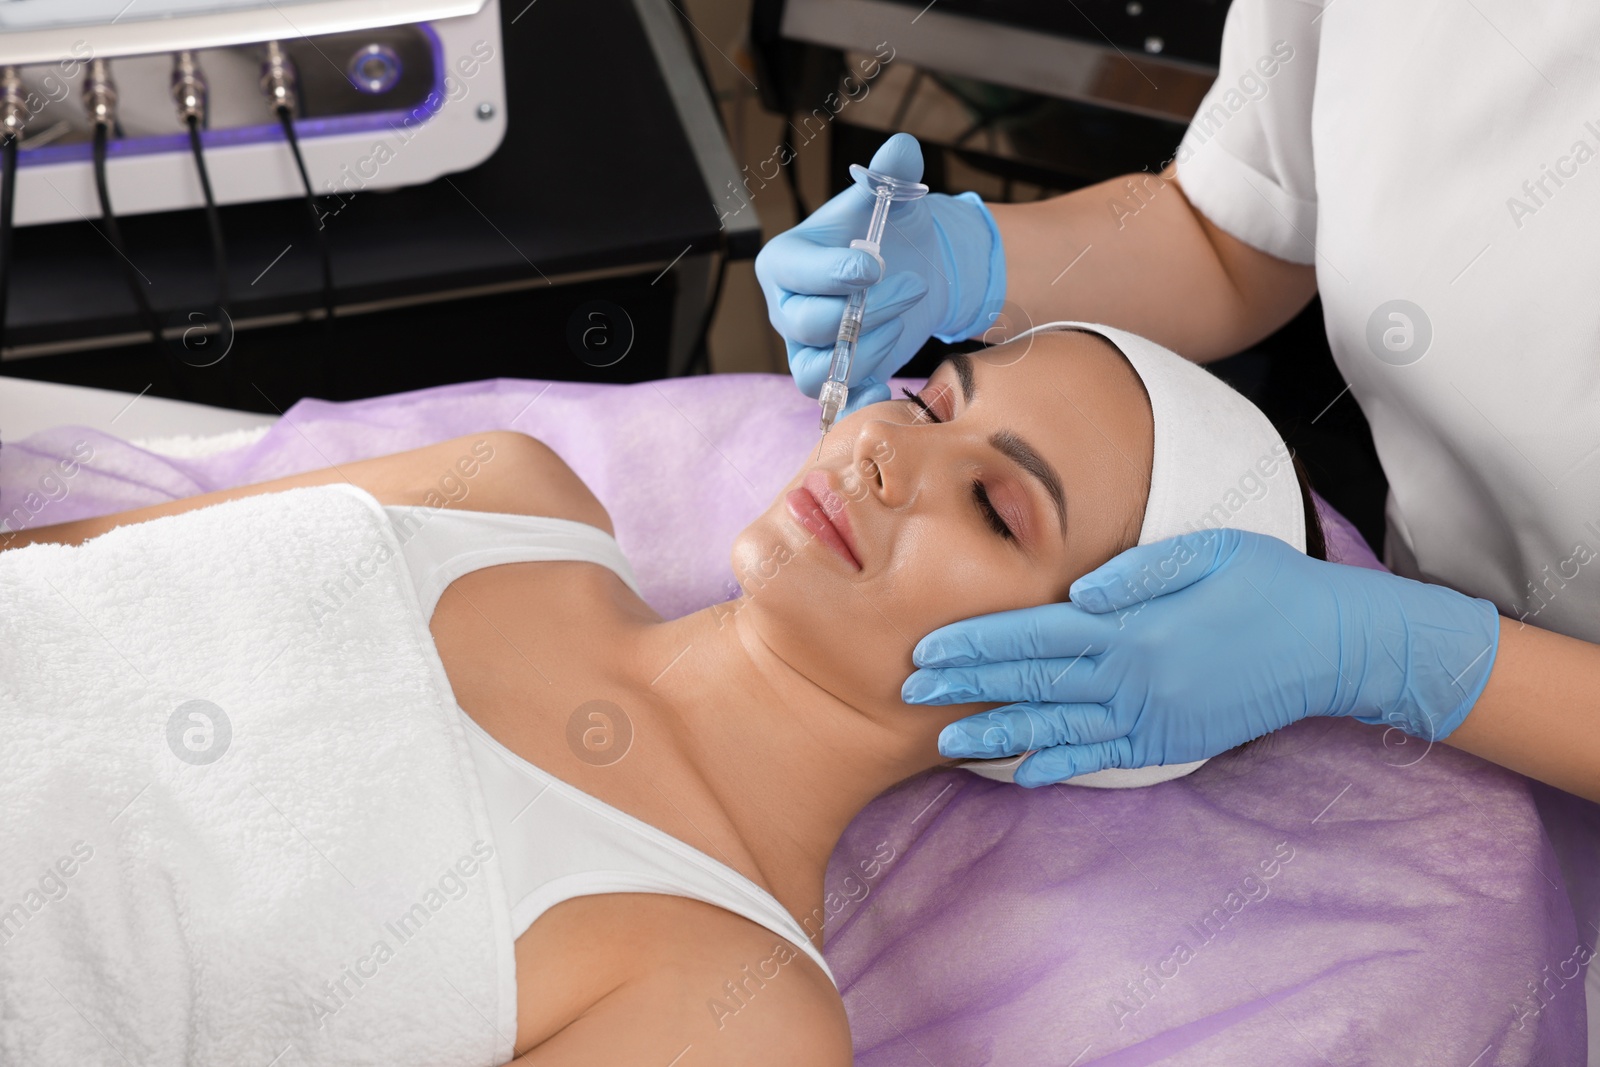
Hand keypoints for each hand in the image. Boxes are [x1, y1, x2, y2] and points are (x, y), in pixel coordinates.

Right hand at [754, 132, 1005, 412]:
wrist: (913, 272)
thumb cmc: (890, 235)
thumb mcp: (892, 201)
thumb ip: (892, 174)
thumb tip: (901, 148)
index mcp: (785, 261)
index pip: (793, 273)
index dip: (832, 272)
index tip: (874, 264)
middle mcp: (785, 307)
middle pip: (807, 324)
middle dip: (865, 310)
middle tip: (910, 288)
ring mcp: (804, 347)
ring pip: (818, 367)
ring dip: (869, 348)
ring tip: (903, 322)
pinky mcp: (830, 375)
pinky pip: (833, 399)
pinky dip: (859, 397)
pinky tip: (888, 382)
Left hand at [900, 528, 1503, 786]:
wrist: (1334, 645)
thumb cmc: (1268, 584)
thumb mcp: (1206, 552)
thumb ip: (1137, 572)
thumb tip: (1077, 594)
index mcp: (1132, 626)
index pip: (1034, 635)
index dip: (977, 643)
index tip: (927, 648)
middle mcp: (1133, 678)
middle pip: (1032, 683)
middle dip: (967, 687)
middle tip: (910, 691)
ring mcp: (1150, 716)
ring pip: (1057, 728)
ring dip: (999, 733)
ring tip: (947, 741)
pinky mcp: (1169, 740)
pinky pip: (1103, 756)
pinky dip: (1060, 765)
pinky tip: (1022, 773)